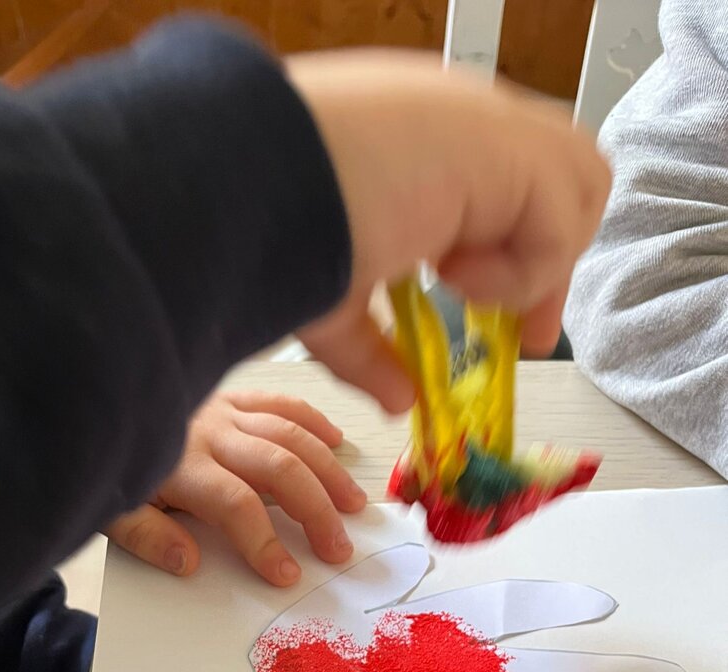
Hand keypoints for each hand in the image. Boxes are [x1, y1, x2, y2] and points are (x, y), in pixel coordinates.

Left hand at [106, 390, 366, 585]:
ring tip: (353, 505)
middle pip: (278, 467)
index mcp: (181, 466)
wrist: (93, 408)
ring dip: (327, 470)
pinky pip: (280, 403)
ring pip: (290, 434)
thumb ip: (147, 537)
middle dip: (315, 510)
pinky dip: (312, 421)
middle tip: (338, 548)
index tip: (287, 574)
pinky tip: (336, 443)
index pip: (236, 505)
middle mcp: (210, 434)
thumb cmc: (108, 468)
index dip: (265, 541)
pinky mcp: (230, 397)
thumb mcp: (110, 512)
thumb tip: (188, 562)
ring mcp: (224, 411)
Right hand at [288, 53, 611, 408]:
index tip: (508, 324)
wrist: (240, 183)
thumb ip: (369, 349)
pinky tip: (452, 274)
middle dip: (551, 261)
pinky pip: (558, 219)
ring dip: (537, 258)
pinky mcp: (503, 144)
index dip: (517, 257)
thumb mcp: (326, 298)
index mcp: (413, 146)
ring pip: (579, 181)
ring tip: (471, 291)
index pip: (502, 188)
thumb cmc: (257, 228)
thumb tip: (398, 400)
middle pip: (558, 179)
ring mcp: (482, 125)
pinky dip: (519, 269)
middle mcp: (455, 124)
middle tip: (526, 333)